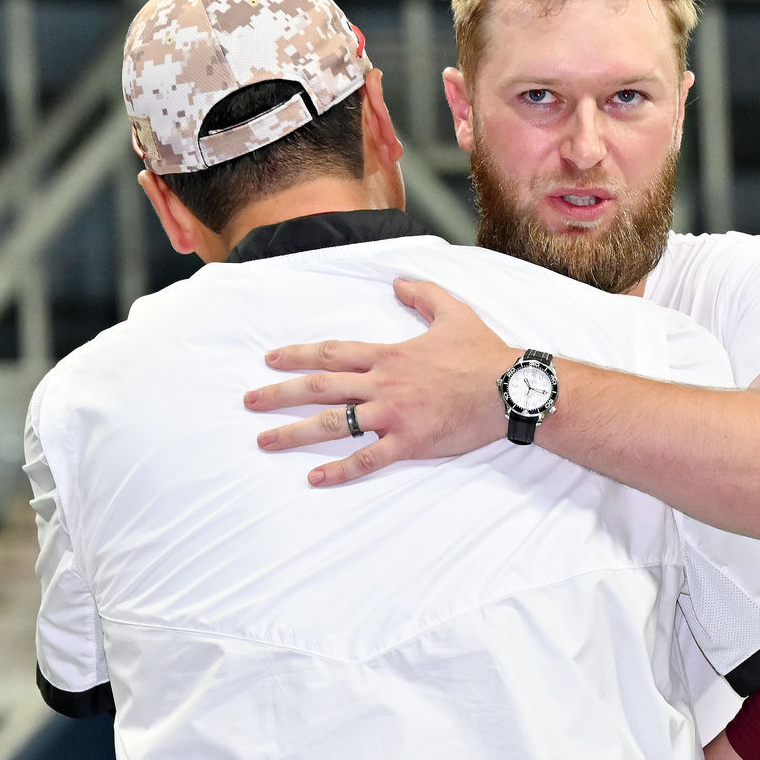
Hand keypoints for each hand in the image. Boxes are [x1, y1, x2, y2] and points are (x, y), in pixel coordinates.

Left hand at [243, 276, 515, 484]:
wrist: (510, 388)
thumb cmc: (484, 353)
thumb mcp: (452, 312)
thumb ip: (422, 294)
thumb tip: (398, 281)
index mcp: (388, 355)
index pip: (332, 353)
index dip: (298, 356)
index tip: (271, 360)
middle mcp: (382, 383)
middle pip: (319, 387)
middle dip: (279, 394)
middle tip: (249, 401)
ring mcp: (393, 415)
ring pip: (332, 424)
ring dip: (294, 433)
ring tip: (264, 440)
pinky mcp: (409, 443)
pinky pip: (366, 459)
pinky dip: (338, 470)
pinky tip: (314, 478)